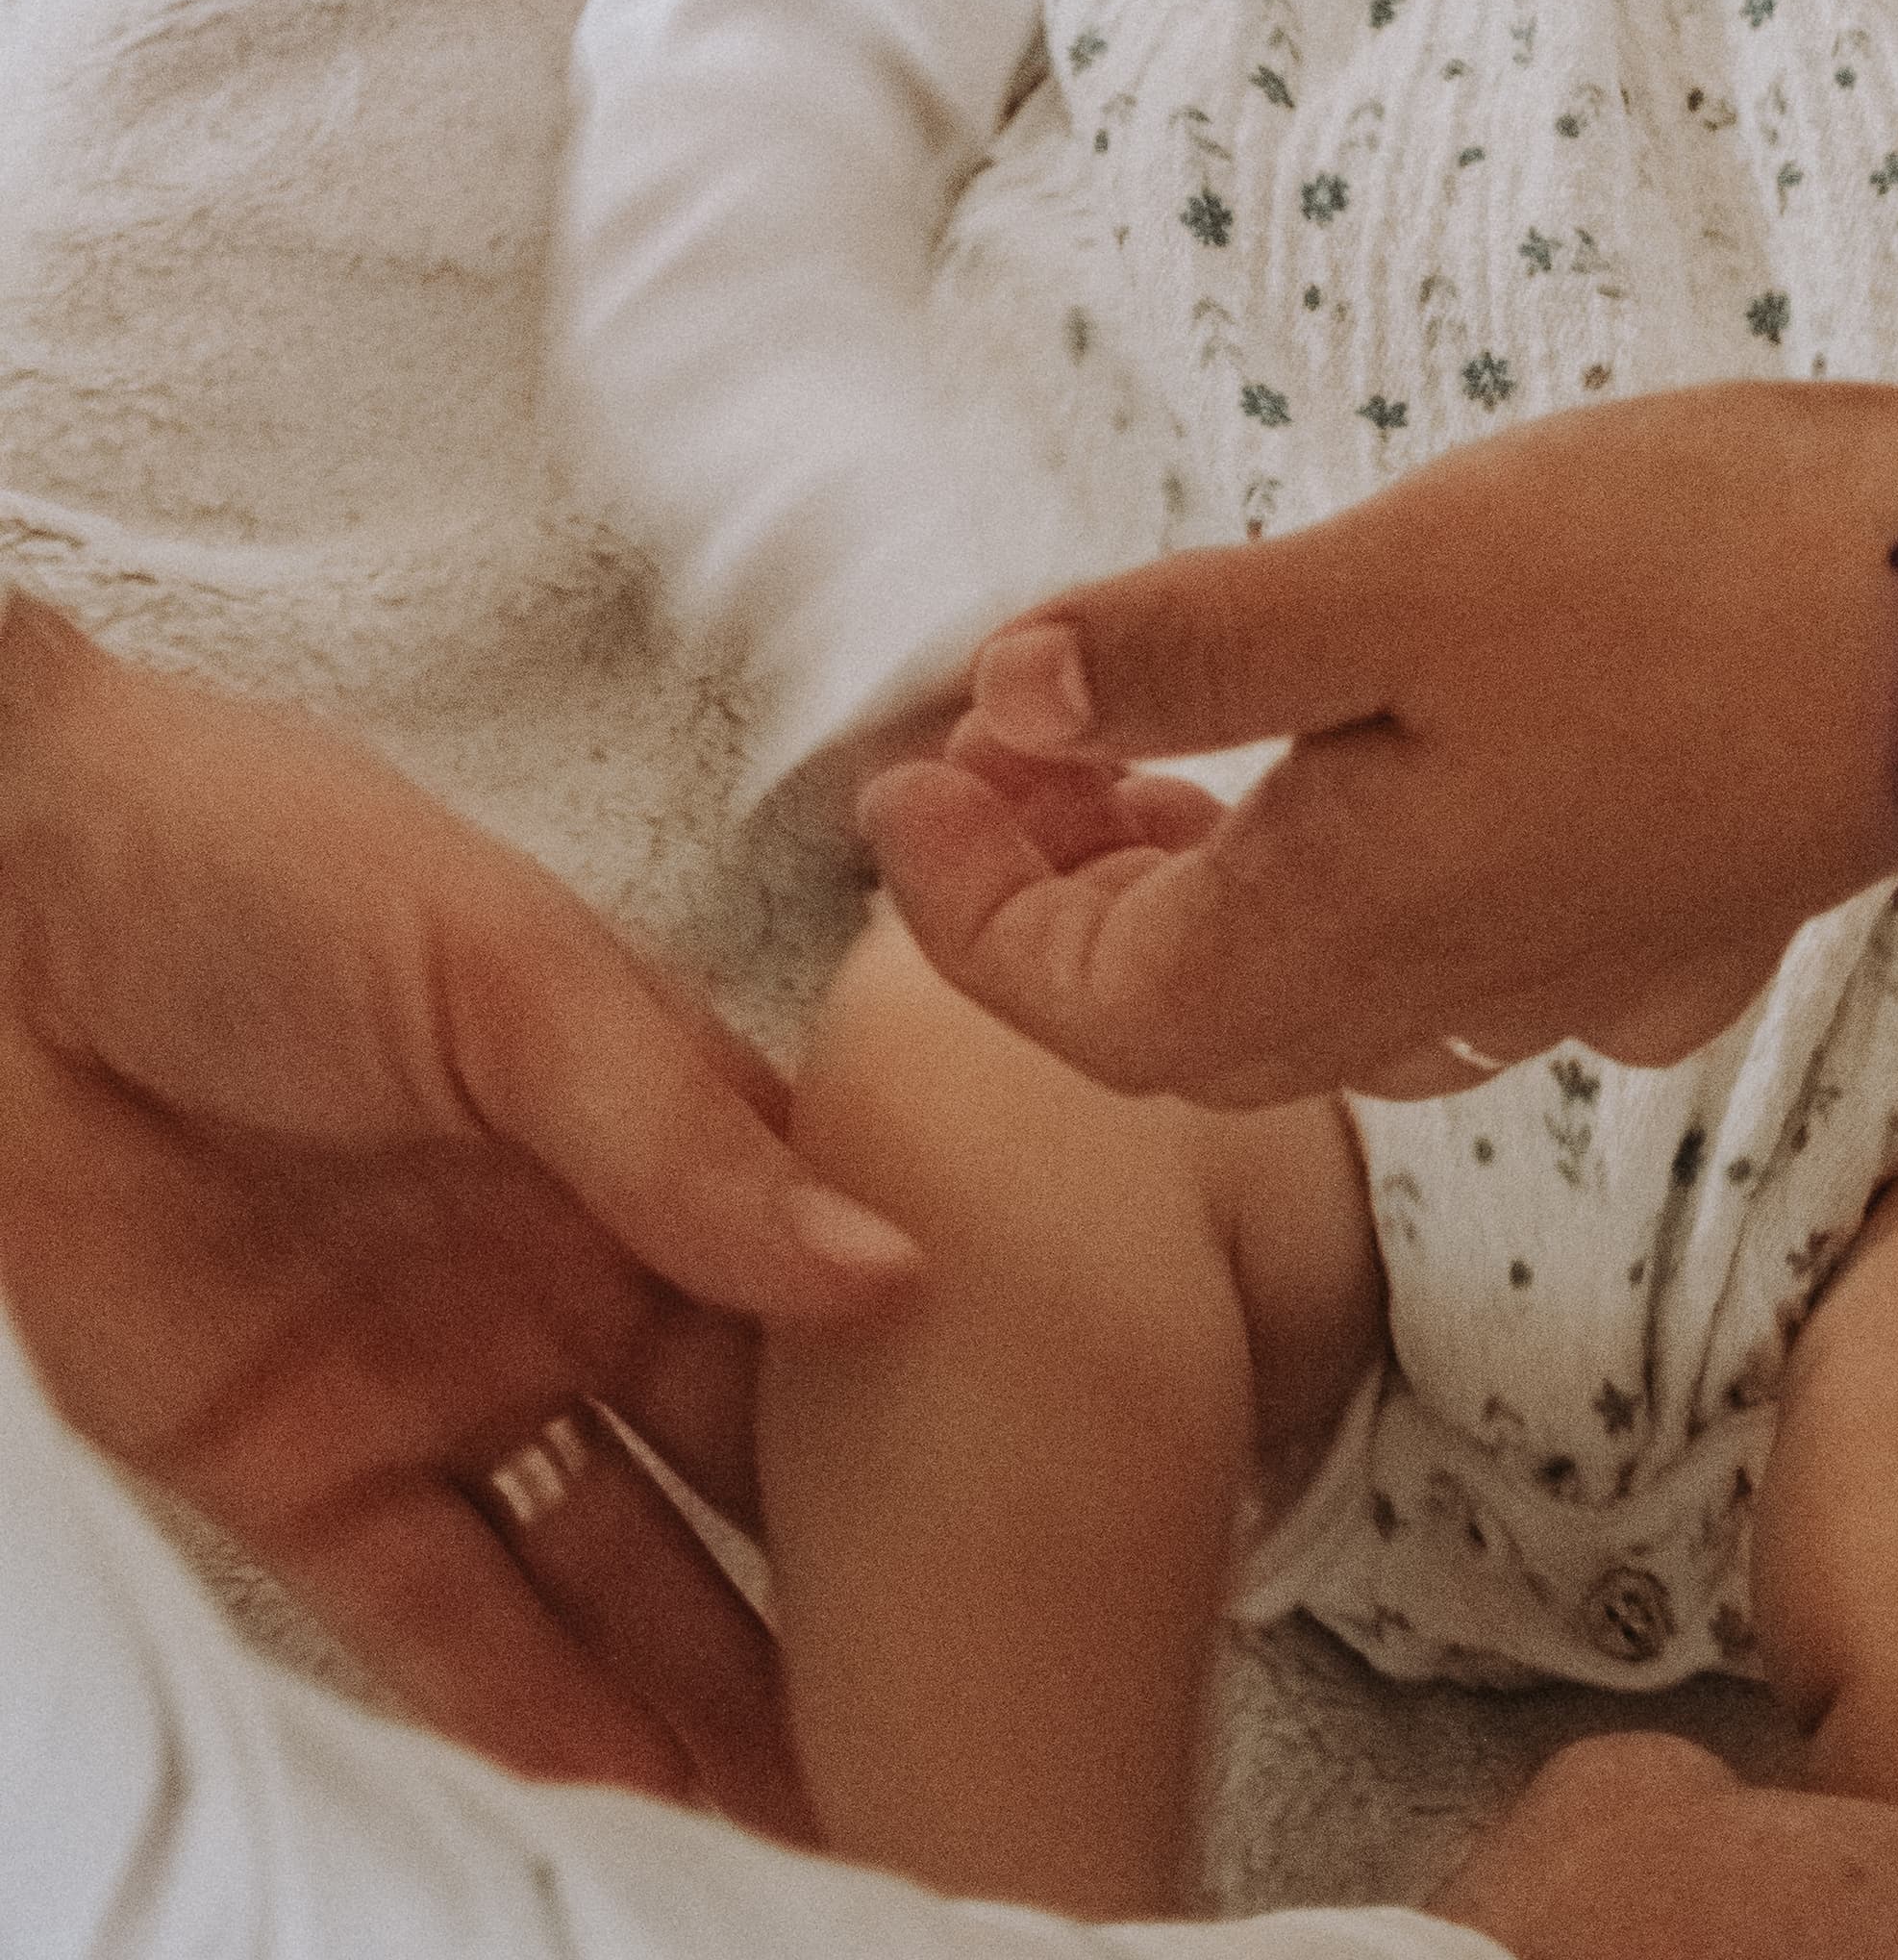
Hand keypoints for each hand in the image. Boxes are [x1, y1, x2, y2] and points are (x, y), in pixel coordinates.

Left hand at [0, 595, 918, 1829]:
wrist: (3, 908)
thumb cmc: (252, 852)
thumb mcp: (509, 967)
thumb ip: (681, 1139)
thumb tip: (883, 1269)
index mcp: (647, 1130)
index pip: (825, 1291)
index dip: (923, 1399)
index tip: (1035, 1510)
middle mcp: (564, 1268)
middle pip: (738, 1466)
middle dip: (846, 1586)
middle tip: (962, 1711)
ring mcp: (438, 1376)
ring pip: (611, 1577)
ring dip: (714, 1694)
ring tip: (837, 1806)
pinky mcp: (298, 1468)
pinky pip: (440, 1624)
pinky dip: (542, 1720)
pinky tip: (645, 1795)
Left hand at [863, 385, 1897, 1105]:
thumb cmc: (1690, 578)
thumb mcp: (1391, 572)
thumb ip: (1186, 644)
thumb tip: (1005, 687)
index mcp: (1343, 935)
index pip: (1075, 998)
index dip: (963, 892)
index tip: (911, 765)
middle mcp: (1441, 1004)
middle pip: (1183, 1025)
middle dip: (1060, 908)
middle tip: (1006, 759)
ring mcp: (1565, 979)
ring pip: (1319, 1001)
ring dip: (1205, 899)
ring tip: (1154, 765)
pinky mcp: (1659, 924)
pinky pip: (1459, 962)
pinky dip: (1361, 886)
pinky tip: (1379, 775)